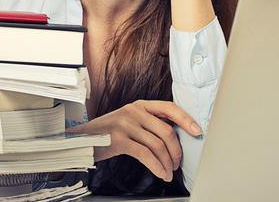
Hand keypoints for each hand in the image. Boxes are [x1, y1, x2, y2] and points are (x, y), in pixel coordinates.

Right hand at [66, 99, 201, 181]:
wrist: (81, 140)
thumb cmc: (108, 133)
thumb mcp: (129, 121)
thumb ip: (148, 123)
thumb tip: (173, 137)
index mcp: (140, 105)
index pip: (169, 108)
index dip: (186, 119)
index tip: (197, 131)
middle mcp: (134, 111)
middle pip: (166, 131)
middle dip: (177, 151)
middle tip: (177, 164)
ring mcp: (126, 124)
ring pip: (158, 144)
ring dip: (167, 162)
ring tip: (168, 172)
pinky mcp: (119, 139)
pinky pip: (145, 155)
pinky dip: (157, 166)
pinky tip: (161, 173)